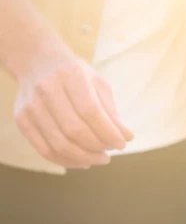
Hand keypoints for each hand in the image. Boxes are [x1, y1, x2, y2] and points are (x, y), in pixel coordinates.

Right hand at [13, 47, 132, 167]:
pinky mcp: (22, 120)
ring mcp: (31, 106)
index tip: (122, 143)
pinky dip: (67, 161)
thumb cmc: (75, 75)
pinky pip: (45, 150)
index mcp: (70, 76)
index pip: (90, 111)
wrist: (37, 62)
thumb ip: (111, 110)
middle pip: (74, 130)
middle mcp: (47, 90)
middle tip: (110, 151)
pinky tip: (83, 162)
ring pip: (59, 144)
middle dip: (97, 147)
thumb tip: (126, 136)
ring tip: (99, 158)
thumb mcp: (98, 84)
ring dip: (85, 158)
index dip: (108, 132)